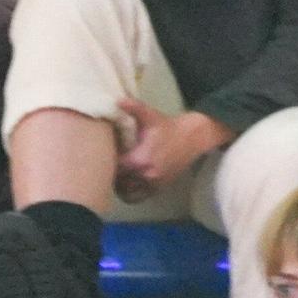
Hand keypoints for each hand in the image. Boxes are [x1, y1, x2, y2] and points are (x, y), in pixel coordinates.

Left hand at [115, 100, 229, 202]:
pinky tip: (127, 183)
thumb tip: (117, 100)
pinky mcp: (158, 189)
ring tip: (117, 174)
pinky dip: (130, 193)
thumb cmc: (168, 127)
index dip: (107, 162)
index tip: (105, 154)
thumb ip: (133, 108)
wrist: (192, 138)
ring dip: (120, 185)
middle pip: (118, 182)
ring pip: (126, 193)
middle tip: (107, 164)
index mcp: (140, 160)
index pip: (115, 168)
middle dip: (112, 174)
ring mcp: (152, 185)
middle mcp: (145, 176)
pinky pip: (138, 197)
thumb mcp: (150, 115)